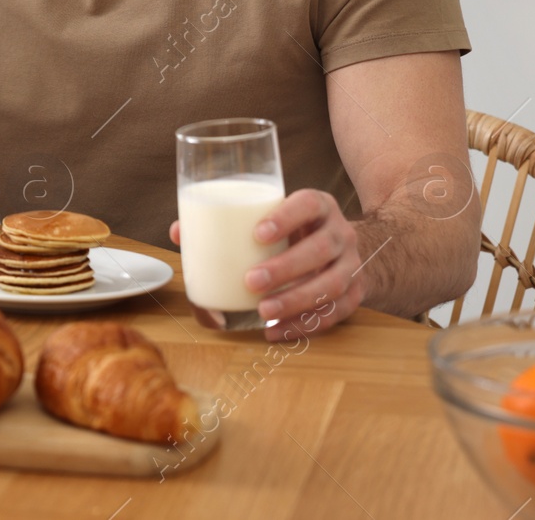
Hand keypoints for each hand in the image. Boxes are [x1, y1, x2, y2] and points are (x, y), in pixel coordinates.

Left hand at [242, 189, 365, 340]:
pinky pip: (336, 313)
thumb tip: (178, 232)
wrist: (345, 246)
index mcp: (318, 206)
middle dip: (286, 267)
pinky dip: (305, 325)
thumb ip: (229, 222)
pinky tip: (276, 331)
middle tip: (251, 281)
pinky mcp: (355, 294)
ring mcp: (351, 264)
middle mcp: (339, 233)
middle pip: (320, 249)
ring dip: (296, 300)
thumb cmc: (294, 230)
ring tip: (263, 311)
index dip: (286, 218)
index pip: (307, 204)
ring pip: (331, 284)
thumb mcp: (273, 216)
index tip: (257, 233)